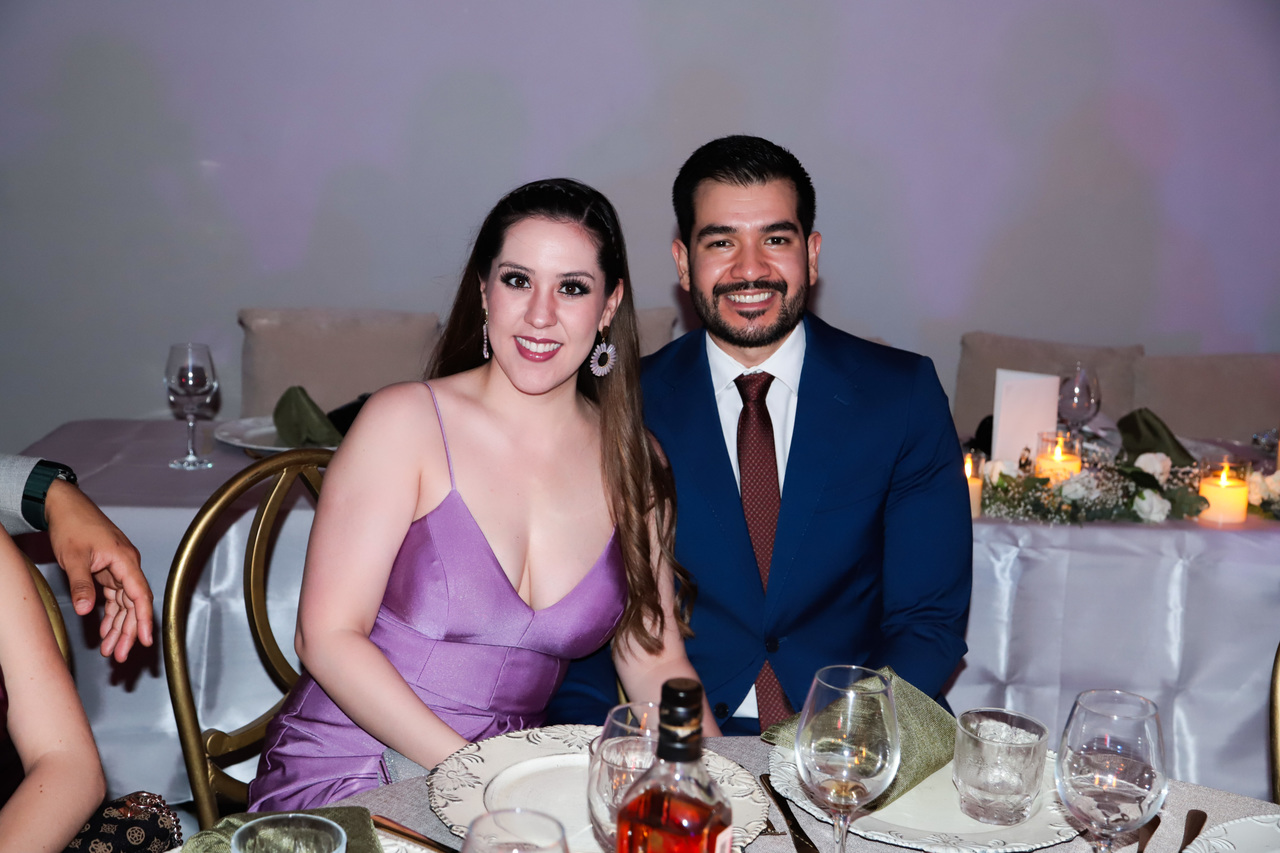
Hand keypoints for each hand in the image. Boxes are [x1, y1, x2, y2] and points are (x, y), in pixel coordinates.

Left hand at [43, 480, 153, 660]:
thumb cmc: (73, 525)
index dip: (144, 619)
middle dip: (129, 631)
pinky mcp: (109, 571)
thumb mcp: (74, 558)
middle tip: (121, 655)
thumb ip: (82, 585)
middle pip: (134, 605)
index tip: (146, 640)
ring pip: (124, 604)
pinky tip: (105, 631)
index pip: (140, 595)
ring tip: (112, 650)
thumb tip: (88, 611)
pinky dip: (110, 615)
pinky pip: (115, 598)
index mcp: (125, 561)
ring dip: (119, 627)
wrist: (65, 507)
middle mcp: (126, 566)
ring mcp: (118, 569)